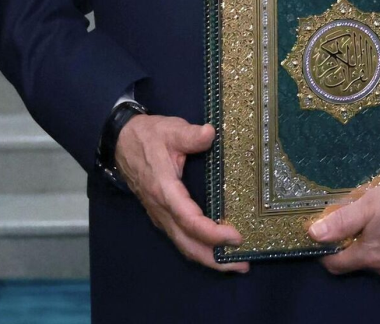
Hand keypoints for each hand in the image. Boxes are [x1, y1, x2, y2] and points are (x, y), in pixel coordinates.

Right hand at [115, 115, 248, 272]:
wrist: (122, 141)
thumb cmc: (149, 136)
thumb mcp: (170, 130)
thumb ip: (190, 135)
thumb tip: (210, 133)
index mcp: (165, 190)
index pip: (189, 221)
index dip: (212, 233)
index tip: (236, 236)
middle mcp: (161, 209)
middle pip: (187, 244)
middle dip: (214, 259)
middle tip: (242, 264)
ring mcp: (160, 215)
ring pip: (183, 245)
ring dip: (207, 258)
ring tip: (234, 263)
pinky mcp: (161, 215)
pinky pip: (180, 238)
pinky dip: (198, 248)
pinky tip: (214, 249)